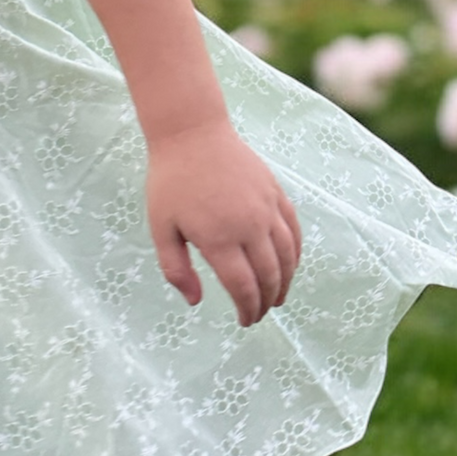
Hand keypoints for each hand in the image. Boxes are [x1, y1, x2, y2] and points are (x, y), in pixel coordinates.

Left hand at [145, 119, 301, 326]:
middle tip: (259, 314)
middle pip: (270, 275)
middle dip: (267, 301)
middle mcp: (249, 225)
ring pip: (287, 254)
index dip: (247, 309)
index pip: (243, 287)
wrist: (192, 133)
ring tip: (278, 297)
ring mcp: (266, 206)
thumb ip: (176, 269)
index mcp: (219, 238)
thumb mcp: (160, 229)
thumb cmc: (170, 182)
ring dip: (286, 280)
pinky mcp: (274, 191)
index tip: (244, 322)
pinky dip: (295, 251)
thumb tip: (196, 301)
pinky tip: (289, 263)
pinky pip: (293, 228)